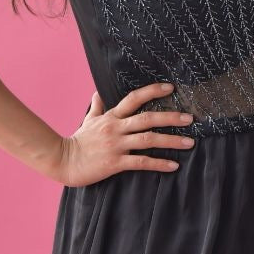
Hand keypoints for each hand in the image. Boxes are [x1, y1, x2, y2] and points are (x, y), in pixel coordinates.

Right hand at [51, 83, 195, 185]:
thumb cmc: (78, 142)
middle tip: (190, 118)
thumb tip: (97, 92)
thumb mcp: (88, 121)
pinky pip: (141, 162)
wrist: (63, 160)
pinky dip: (159, 163)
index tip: (170, 88)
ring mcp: (116, 145)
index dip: (152, 91)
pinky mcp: (115, 163)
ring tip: (190, 142)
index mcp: (112, 117)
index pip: (134, 98)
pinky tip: (174, 165)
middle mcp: (116, 128)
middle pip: (147, 118)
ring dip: (171, 141)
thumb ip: (96, 107)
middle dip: (170, 118)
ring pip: (148, 140)